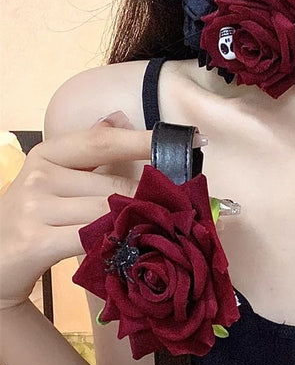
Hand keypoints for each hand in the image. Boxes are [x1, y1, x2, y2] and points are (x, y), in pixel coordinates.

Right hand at [0, 111, 207, 310]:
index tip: (191, 140)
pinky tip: (129, 245)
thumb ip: (89, 149)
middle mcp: (39, 175)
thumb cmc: (35, 215)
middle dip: (149, 198)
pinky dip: (115, 241)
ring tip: (158, 228)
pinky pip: (91, 238)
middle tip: (179, 206)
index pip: (103, 141)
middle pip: (114, 184)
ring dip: (136, 221)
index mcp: (48, 153)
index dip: (146, 140)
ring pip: (107, 211)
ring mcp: (33, 208)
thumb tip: (120, 119)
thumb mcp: (56, 176)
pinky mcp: (34, 241)